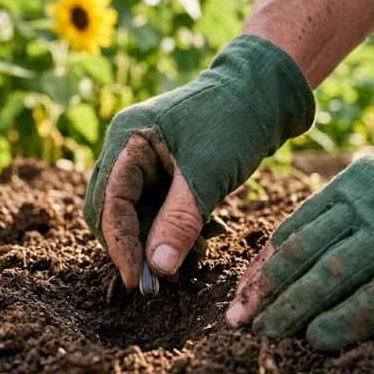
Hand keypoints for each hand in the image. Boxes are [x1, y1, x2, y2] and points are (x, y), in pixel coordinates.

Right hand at [84, 35, 315, 288]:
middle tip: (158, 278)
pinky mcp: (162, 169)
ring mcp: (143, 159)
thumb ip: (179, 222)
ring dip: (155, 239)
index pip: (110, 202)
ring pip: (134, 213)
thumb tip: (158, 268)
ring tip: (187, 258)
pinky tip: (199, 239)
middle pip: (111, 210)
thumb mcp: (207, 175)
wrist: (263, 93)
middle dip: (133, 245)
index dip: (120, 245)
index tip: (135, 281)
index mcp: (128, 139)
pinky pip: (155, 208)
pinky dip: (172, 228)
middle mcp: (127, 148)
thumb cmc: (235, 122)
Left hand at [226, 73, 373, 349]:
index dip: (264, 267)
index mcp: (348, 187)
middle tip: (244, 321)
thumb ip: (339, 203)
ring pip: (332, 274)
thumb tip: (292, 240)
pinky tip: (320, 338)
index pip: (292, 231)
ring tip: (271, 332)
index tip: (244, 293)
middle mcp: (365, 208)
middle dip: (268, 291)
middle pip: (303, 254)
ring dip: (296, 307)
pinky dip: (346, 319)